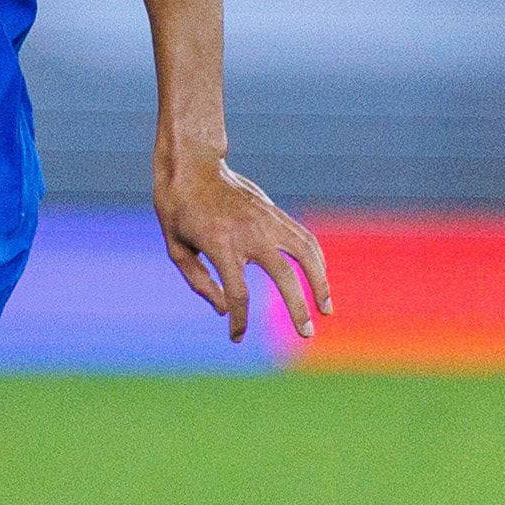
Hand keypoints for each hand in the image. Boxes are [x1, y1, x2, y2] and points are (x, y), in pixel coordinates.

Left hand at [156, 154, 331, 341]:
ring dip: (321, 283)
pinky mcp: (275, 213)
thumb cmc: (179, 212)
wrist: (193, 167)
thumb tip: (226, 311)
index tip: (237, 337)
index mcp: (221, 246)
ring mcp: (267, 221)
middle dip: (298, 310)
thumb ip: (200, 282)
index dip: (241, 320)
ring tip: (327, 309)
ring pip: (306, 255)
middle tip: (306, 334)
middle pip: (285, 278)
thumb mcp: (177, 249)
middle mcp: (250, 235)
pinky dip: (317, 260)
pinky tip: (320, 278)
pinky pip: (304, 238)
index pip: (238, 293)